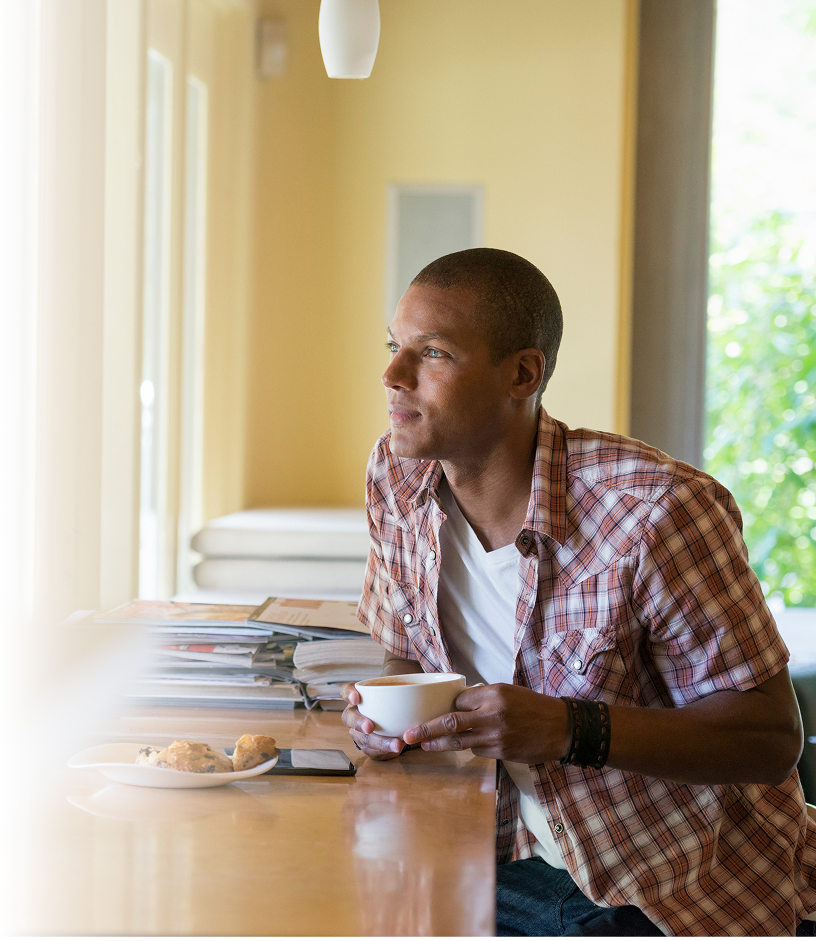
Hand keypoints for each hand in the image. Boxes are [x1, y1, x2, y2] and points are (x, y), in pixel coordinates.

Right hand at [341, 681, 406, 759]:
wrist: (398, 715)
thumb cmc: (397, 698)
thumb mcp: (399, 688)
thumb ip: (406, 684)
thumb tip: (427, 675)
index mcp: (360, 696)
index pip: (346, 691)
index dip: (348, 694)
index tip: (356, 697)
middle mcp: (355, 713)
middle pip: (349, 717)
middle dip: (359, 722)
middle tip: (370, 726)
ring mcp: (359, 731)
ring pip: (361, 738)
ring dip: (378, 742)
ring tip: (397, 745)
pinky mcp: (368, 746)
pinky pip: (372, 751)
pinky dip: (385, 751)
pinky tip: (397, 750)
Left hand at [402, 683, 571, 764]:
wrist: (562, 728)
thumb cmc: (534, 706)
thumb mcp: (508, 692)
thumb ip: (484, 698)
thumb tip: (459, 703)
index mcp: (493, 694)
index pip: (459, 701)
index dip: (447, 706)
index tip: (439, 709)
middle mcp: (492, 714)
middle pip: (450, 722)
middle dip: (426, 730)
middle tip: (408, 735)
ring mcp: (495, 736)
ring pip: (459, 741)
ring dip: (439, 744)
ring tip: (422, 745)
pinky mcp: (500, 752)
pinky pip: (476, 750)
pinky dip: (469, 747)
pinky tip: (467, 745)